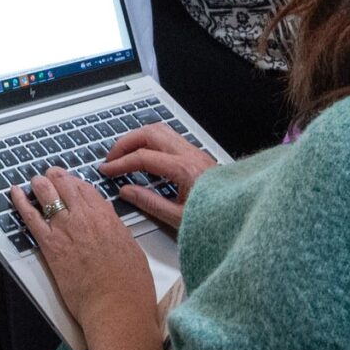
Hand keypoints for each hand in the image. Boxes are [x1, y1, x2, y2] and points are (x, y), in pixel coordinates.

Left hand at [9, 168, 164, 349]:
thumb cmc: (130, 285)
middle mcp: (84, 216)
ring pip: (46, 192)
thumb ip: (116, 230)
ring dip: (39, 184)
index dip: (74, 182)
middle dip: (55, 177)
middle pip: (63, 183)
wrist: (115, 307)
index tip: (70, 183)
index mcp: (106, 216)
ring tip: (36, 182)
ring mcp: (64, 228)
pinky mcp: (49, 245)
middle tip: (50, 177)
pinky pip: (30, 216)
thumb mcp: (132, 248)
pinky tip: (14, 191)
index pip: (85, 187)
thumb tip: (108, 221)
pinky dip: (20, 201)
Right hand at [99, 124, 216, 230]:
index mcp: (184, 169)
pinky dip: (151, 141)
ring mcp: (195, 152)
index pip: (143, 157)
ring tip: (124, 153)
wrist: (243, 217)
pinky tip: (144, 156)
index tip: (106, 170)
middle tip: (111, 158)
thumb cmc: (219, 220)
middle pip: (149, 133)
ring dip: (138, 138)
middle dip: (125, 143)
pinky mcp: (198, 155)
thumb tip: (126, 191)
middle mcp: (190, 154)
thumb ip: (149, 203)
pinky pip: (169, 138)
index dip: (120, 163)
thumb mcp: (179, 219)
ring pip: (160, 130)